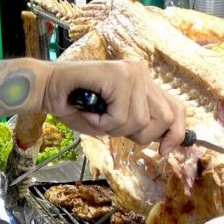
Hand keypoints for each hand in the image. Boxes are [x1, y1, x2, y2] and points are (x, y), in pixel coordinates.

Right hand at [42, 60, 186, 155]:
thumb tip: (167, 144)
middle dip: (141, 135)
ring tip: (97, 115)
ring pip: (140, 121)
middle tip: (113, 127)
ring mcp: (132, 72)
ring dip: (114, 129)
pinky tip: (90, 111)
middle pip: (165, 119)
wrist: (46, 89)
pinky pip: (121, 116)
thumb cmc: (77, 106)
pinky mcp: (118, 75)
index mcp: (145, 82)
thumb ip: (140, 125)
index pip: (177, 109)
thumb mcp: (116, 121)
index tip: (164, 151)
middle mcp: (142, 73)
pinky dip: (102, 123)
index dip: (176, 134)